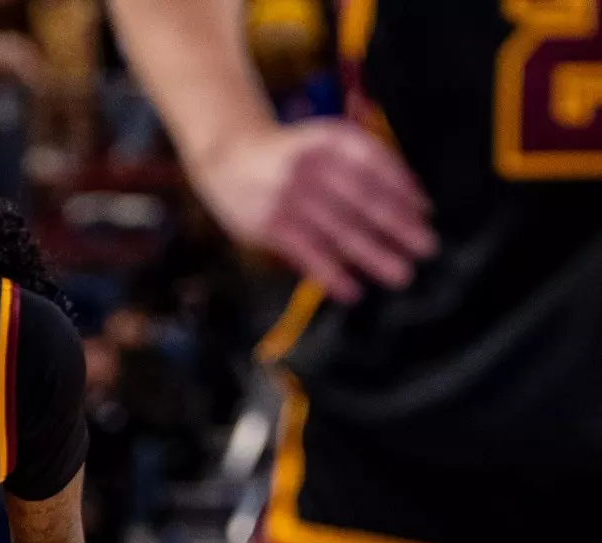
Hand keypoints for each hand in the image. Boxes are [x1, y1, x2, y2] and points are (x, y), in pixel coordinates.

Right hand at [188, 118, 437, 302]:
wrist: (227, 157)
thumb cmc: (291, 155)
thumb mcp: (324, 141)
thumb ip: (363, 164)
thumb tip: (413, 200)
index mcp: (329, 139)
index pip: (375, 165)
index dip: (403, 190)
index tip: (425, 213)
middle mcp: (310, 166)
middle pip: (363, 200)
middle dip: (398, 226)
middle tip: (426, 248)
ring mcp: (288, 196)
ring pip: (338, 230)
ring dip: (373, 255)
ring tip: (400, 275)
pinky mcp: (268, 224)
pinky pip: (306, 252)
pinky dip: (330, 274)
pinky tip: (351, 291)